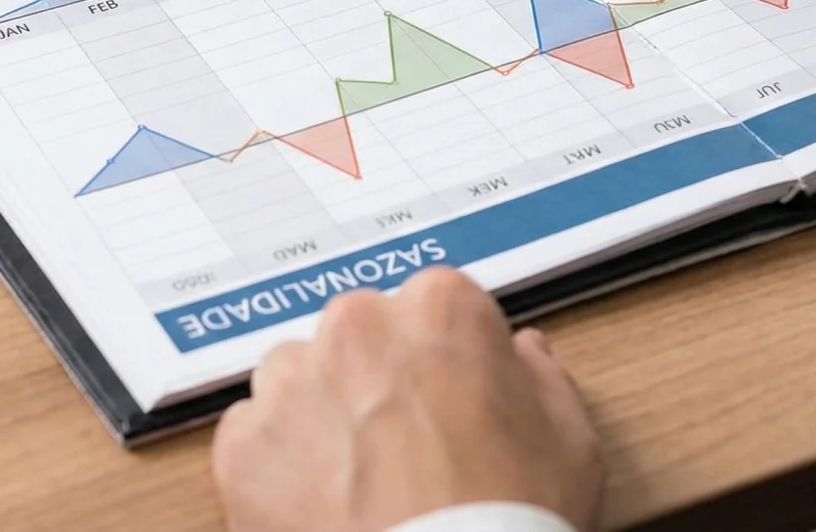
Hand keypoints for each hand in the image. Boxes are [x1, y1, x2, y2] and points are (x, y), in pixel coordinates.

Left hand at [212, 268, 603, 531]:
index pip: (435, 305)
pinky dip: (279, 464)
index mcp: (438, 310)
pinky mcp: (244, 445)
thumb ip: (539, 375)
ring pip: (299, 379)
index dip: (447, 356)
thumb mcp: (570, 441)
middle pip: (360, 335)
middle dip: (378, 377)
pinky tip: (322, 503)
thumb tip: (519, 352)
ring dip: (322, 413)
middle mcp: (356, 328)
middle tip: (407, 445)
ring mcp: (291, 383)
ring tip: (360, 479)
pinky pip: (256, 436)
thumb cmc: (509, 521)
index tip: (454, 395)